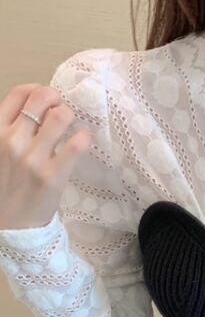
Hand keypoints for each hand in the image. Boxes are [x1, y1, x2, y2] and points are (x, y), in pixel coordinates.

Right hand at [0, 84, 90, 229]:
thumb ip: (13, 129)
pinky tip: (83, 140)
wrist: (11, 225)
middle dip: (58, 100)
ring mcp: (32, 158)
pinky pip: (76, 145)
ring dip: (72, 117)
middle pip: (42, 99)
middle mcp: (11, 141)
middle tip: (64, 113)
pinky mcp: (53, 176)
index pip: (20, 93)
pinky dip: (84, 137)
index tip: (49, 101)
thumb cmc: (8, 185)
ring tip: (73, 127)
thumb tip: (39, 106)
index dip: (39, 91)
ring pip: (60, 116)